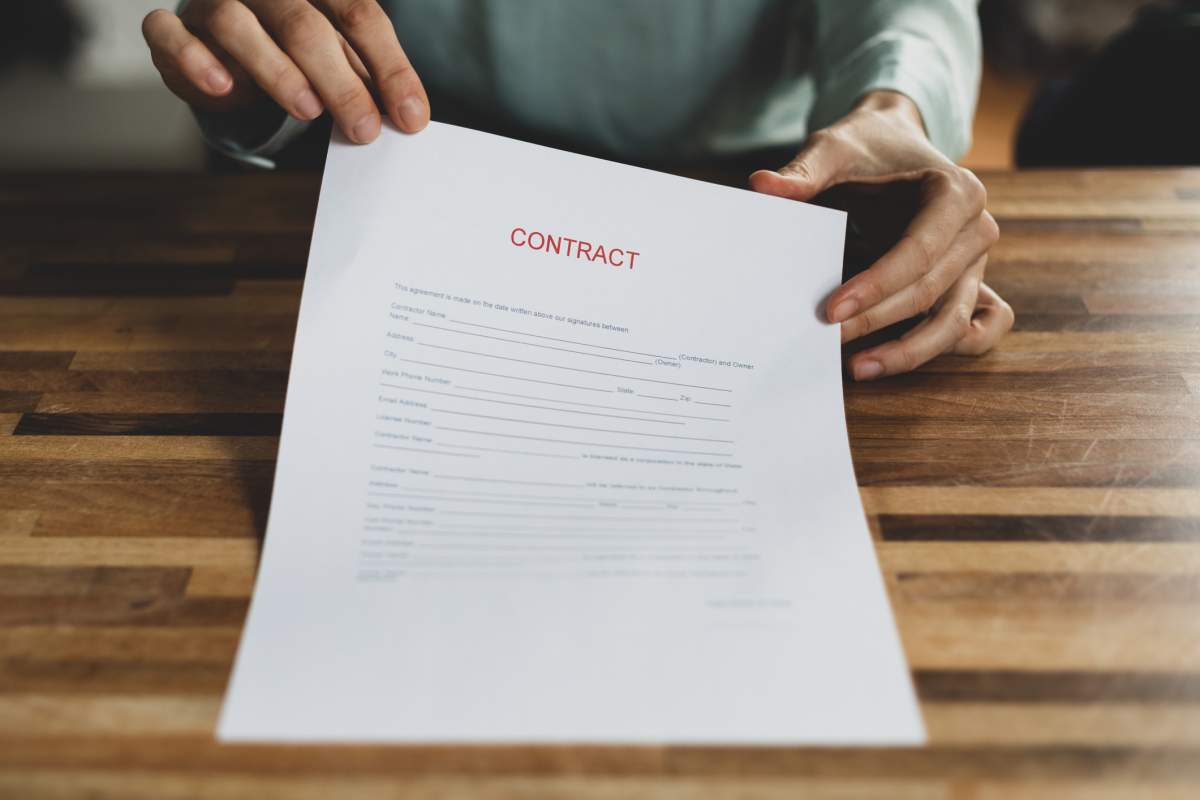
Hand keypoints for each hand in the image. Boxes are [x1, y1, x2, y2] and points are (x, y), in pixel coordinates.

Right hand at [142, 0, 429, 142]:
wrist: (222, 43)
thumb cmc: (291, 48)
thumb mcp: (337, 59)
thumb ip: (368, 79)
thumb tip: (409, 115)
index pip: (359, 15)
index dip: (390, 68)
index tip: (412, 118)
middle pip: (304, 25)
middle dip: (340, 82)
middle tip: (364, 129)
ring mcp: (213, 0)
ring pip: (237, 23)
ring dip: (275, 70)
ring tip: (307, 109)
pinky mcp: (172, 27)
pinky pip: (170, 33)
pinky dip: (195, 59)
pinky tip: (223, 87)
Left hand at [750, 91, 1012, 379]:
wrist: (892, 144)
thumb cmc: (866, 149)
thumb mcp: (835, 149)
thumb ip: (804, 171)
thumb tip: (762, 186)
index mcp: (957, 193)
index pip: (918, 252)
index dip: (876, 285)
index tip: (830, 310)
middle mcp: (976, 231)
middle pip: (930, 292)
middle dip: (877, 321)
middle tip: (826, 340)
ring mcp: (976, 263)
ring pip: (953, 323)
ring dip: (908, 353)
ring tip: (858, 368)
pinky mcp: (968, 284)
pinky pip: (975, 328)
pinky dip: (944, 349)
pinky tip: (896, 359)